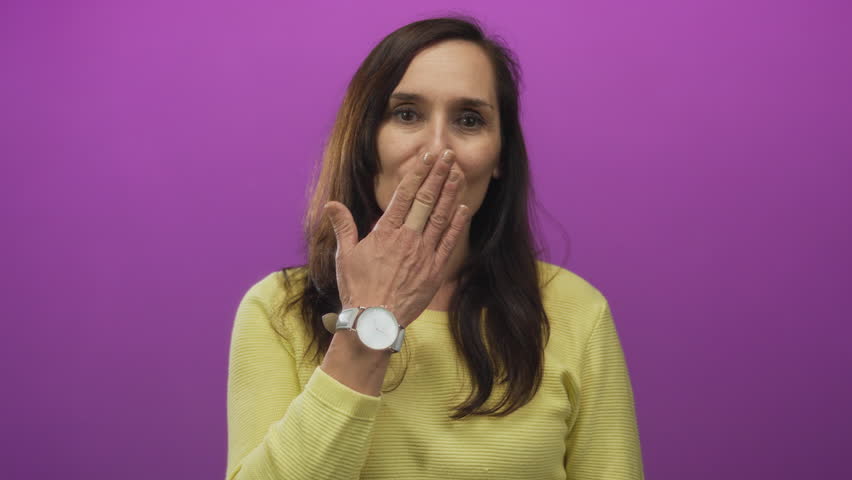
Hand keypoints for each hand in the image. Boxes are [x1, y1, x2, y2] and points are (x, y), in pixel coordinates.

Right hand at [323, 149, 469, 326]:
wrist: (375, 322)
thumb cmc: (357, 289)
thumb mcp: (346, 255)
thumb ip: (344, 226)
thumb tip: (332, 204)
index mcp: (385, 232)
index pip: (404, 195)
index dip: (417, 173)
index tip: (426, 157)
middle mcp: (407, 238)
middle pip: (426, 199)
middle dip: (438, 175)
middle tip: (448, 156)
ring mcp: (423, 254)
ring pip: (441, 217)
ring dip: (450, 193)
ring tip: (458, 173)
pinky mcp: (434, 271)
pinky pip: (449, 242)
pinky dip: (457, 224)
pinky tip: (464, 208)